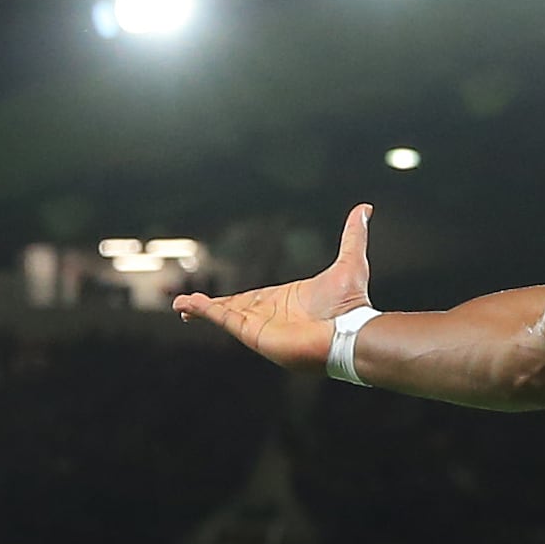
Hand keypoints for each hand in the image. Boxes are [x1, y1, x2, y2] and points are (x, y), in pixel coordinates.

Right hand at [171, 206, 368, 371]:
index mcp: (285, 300)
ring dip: (201, 309)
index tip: (216, 299)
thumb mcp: (351, 261)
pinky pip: (226, 320)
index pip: (253, 297)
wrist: (351, 330)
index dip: (232, 298)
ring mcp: (262, 326)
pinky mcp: (256, 334)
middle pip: (232, 308)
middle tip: (185, 305)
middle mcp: (271, 315)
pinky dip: (206, 312)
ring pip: (224, 315)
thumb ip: (353, 235)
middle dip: (209, 308)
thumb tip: (365, 208)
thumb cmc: (352, 303)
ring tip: (180, 305)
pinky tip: (188, 306)